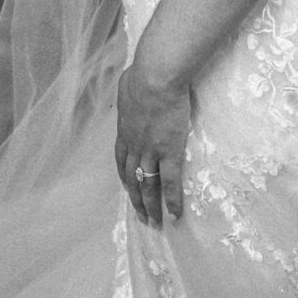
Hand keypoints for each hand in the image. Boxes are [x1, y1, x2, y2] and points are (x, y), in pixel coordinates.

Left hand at [114, 49, 190, 227]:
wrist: (156, 76)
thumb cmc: (143, 73)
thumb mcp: (128, 84)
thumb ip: (130, 91)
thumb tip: (130, 84)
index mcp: (125, 131)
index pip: (122, 162)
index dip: (126, 178)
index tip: (129, 190)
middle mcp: (134, 146)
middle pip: (132, 179)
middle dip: (136, 200)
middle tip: (141, 218)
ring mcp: (150, 151)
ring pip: (148, 186)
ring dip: (150, 207)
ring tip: (155, 224)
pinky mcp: (169, 151)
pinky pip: (170, 181)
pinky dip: (172, 200)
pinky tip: (175, 214)